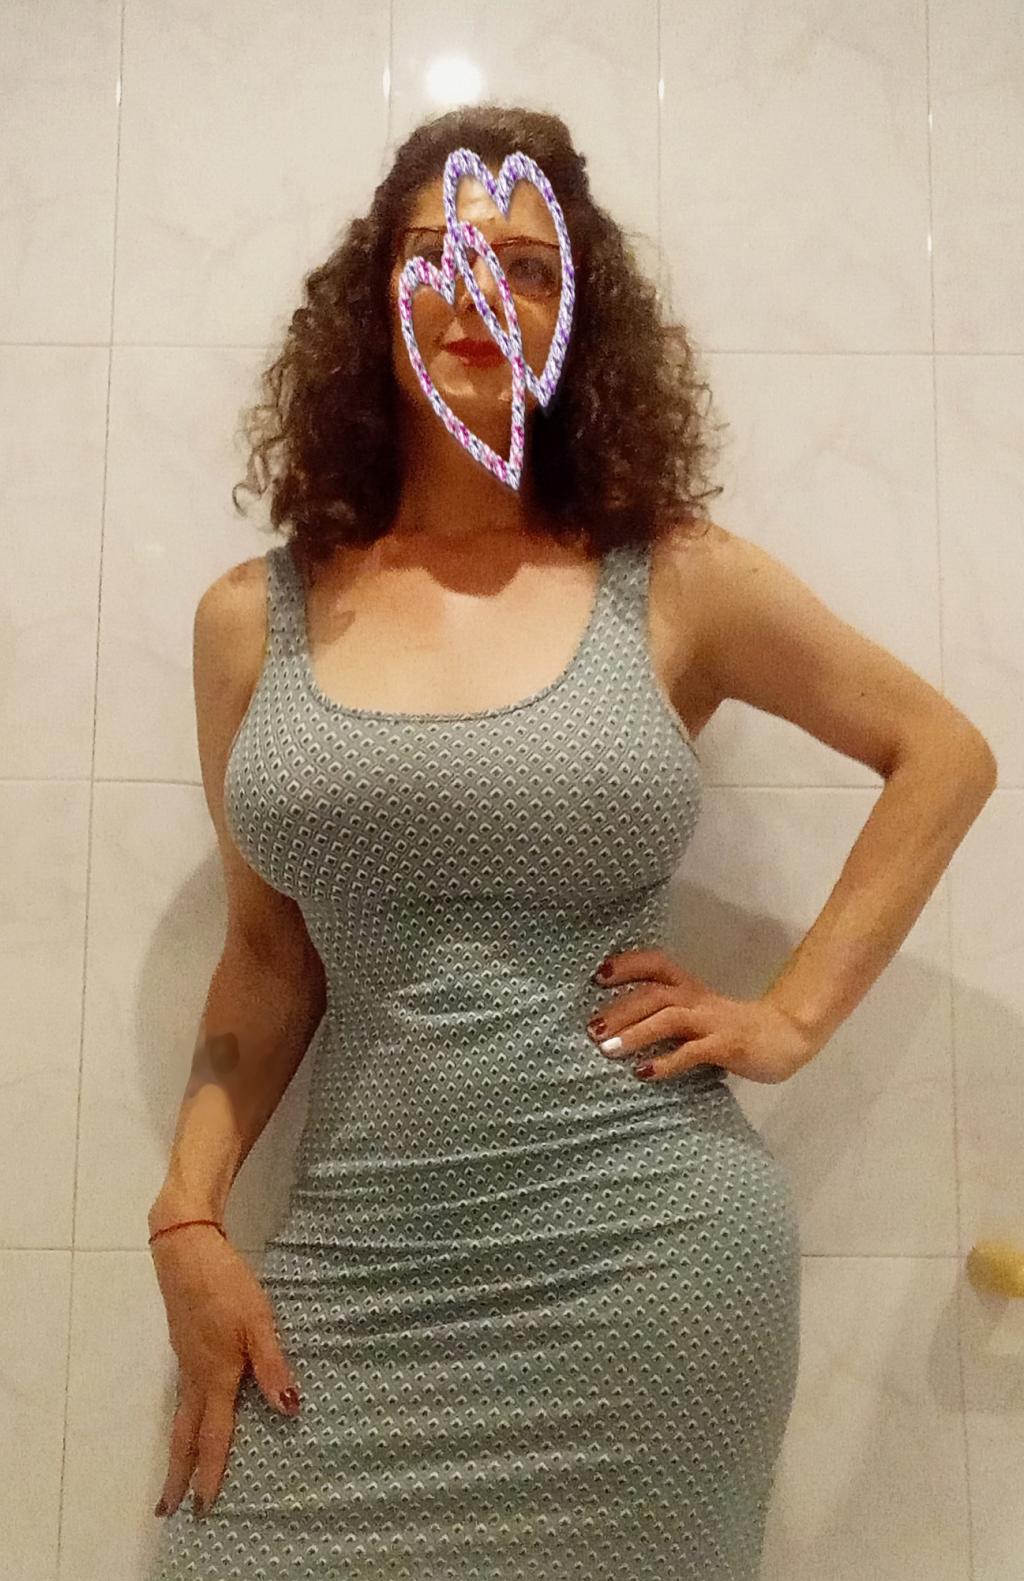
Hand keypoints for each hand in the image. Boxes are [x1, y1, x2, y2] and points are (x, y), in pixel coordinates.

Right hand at [149, 1224, 300, 1519]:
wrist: (185, 1252)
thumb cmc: (225, 1285)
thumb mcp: (258, 1321)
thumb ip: (272, 1365)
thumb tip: (289, 1410)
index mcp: (216, 1376)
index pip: (213, 1436)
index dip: (211, 1473)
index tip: (203, 1507)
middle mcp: (196, 1377)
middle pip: (184, 1436)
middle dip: (177, 1475)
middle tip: (166, 1512)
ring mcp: (186, 1362)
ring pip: (181, 1417)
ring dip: (178, 1450)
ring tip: (175, 1476)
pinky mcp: (184, 1346)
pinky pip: (183, 1397)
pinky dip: (183, 1422)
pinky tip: (191, 1419)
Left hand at [586, 947, 820, 1085]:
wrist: (787, 1037)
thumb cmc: (735, 1029)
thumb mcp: (699, 1015)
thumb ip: (667, 1017)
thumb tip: (619, 1028)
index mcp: (691, 988)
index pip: (657, 964)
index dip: (628, 964)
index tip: (598, 974)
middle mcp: (698, 1000)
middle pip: (655, 993)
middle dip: (620, 1008)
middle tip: (591, 1028)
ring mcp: (713, 1022)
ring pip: (669, 1018)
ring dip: (635, 1032)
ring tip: (607, 1049)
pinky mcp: (727, 1046)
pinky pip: (692, 1052)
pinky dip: (665, 1062)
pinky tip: (643, 1072)